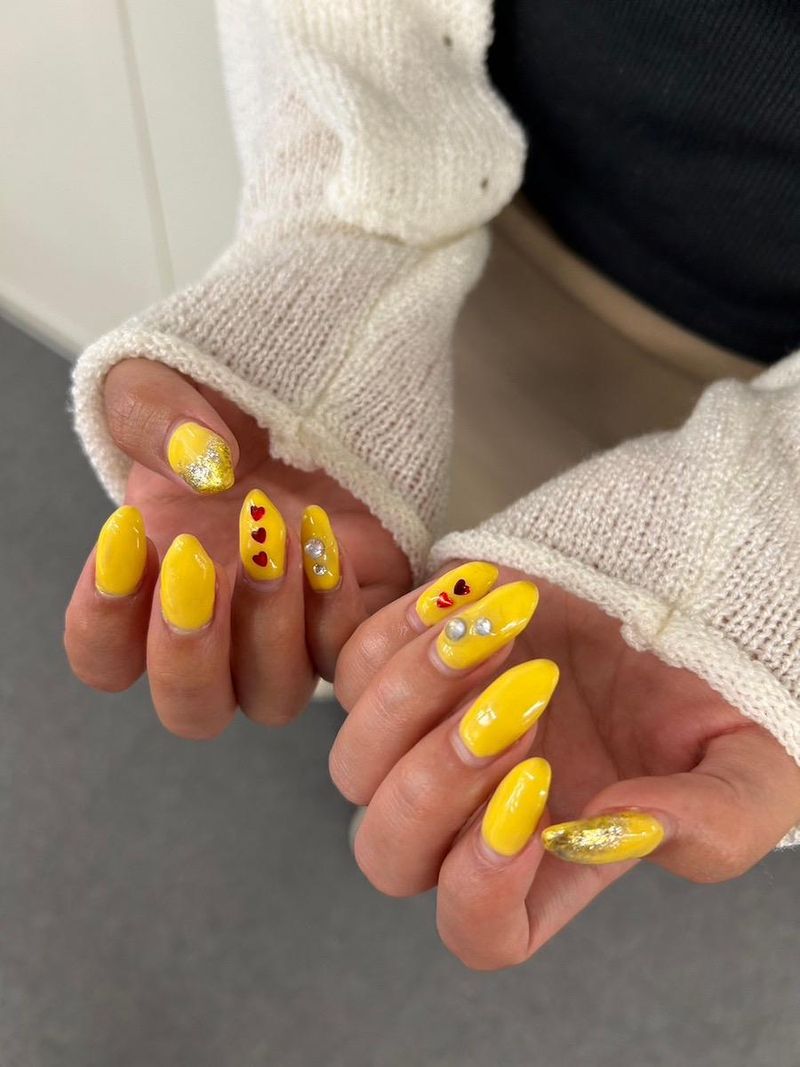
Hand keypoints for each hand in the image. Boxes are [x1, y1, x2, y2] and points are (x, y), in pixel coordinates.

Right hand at [65, 358, 409, 736]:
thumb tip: (201, 468)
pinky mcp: (355, 607)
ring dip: (267, 628)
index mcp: (154, 583)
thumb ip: (151, 417)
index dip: (102, 619)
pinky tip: (325, 539)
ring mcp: (291, 626)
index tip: (128, 534)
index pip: (105, 658)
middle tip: (196, 560)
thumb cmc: (227, 393)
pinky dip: (335, 607)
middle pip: (192, 710)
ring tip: (272, 532)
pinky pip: (347, 651)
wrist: (318, 379)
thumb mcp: (162, 382)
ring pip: (273, 698)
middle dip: (187, 652)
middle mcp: (221, 624)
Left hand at [330, 561, 799, 969]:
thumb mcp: (751, 769)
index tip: (534, 799)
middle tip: (525, 702)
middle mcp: (475, 805)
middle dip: (438, 782)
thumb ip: (710, 823)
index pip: (480, 931)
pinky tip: (478, 596)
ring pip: (355, 759)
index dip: (481, 891)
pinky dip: (401, 630)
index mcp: (549, 858)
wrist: (679, 589)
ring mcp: (432, 732)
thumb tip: (617, 828)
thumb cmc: (714, 691)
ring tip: (506, 632)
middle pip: (388, 854)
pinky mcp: (413, 659)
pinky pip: (352, 663)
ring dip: (420, 693)